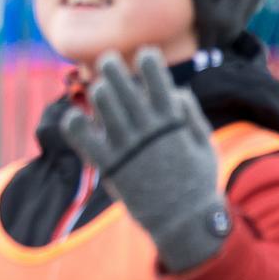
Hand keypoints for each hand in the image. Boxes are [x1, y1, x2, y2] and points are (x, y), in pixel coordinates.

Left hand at [60, 47, 231, 272]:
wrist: (183, 223)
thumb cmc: (196, 181)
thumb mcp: (204, 144)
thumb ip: (190, 113)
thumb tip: (173, 89)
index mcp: (171, 120)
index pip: (155, 75)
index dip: (147, 59)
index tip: (145, 55)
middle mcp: (145, 128)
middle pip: (119, 82)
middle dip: (110, 64)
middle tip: (108, 61)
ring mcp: (125, 145)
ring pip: (100, 100)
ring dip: (98, 89)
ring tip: (101, 92)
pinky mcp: (107, 163)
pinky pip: (80, 135)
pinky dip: (74, 122)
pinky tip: (77, 119)